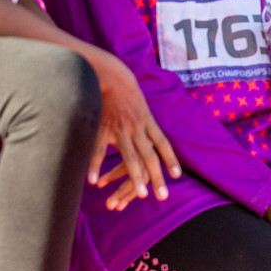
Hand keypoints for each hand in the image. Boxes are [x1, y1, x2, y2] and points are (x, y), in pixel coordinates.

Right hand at [83, 49, 180, 210]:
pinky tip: (93, 181)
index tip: (177, 175)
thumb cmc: (125, 91)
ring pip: (130, 157)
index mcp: (147, 122)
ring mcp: (120, 129)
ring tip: (140, 195)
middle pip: (150, 157)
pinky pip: (97, 150)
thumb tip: (151, 139)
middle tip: (163, 196)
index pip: (162, 144)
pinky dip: (94, 165)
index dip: (170, 159)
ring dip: (135, 178)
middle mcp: (137, 128)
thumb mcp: (140, 107)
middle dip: (157, 177)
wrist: (111, 74)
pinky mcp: (102, 128)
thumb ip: (144, 125)